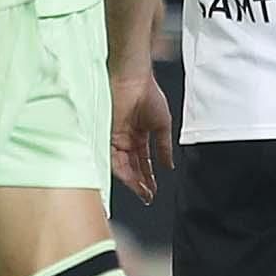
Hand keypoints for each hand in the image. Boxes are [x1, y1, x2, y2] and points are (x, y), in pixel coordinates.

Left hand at [110, 70, 175, 202]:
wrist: (134, 79)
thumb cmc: (148, 93)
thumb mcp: (162, 125)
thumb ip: (164, 147)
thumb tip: (169, 165)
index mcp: (138, 135)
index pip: (142, 161)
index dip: (148, 176)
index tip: (153, 190)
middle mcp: (124, 138)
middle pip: (131, 167)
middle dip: (140, 183)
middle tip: (147, 196)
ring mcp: (115, 137)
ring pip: (122, 166)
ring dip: (133, 180)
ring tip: (143, 192)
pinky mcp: (106, 135)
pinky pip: (111, 158)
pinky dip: (121, 170)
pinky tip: (132, 180)